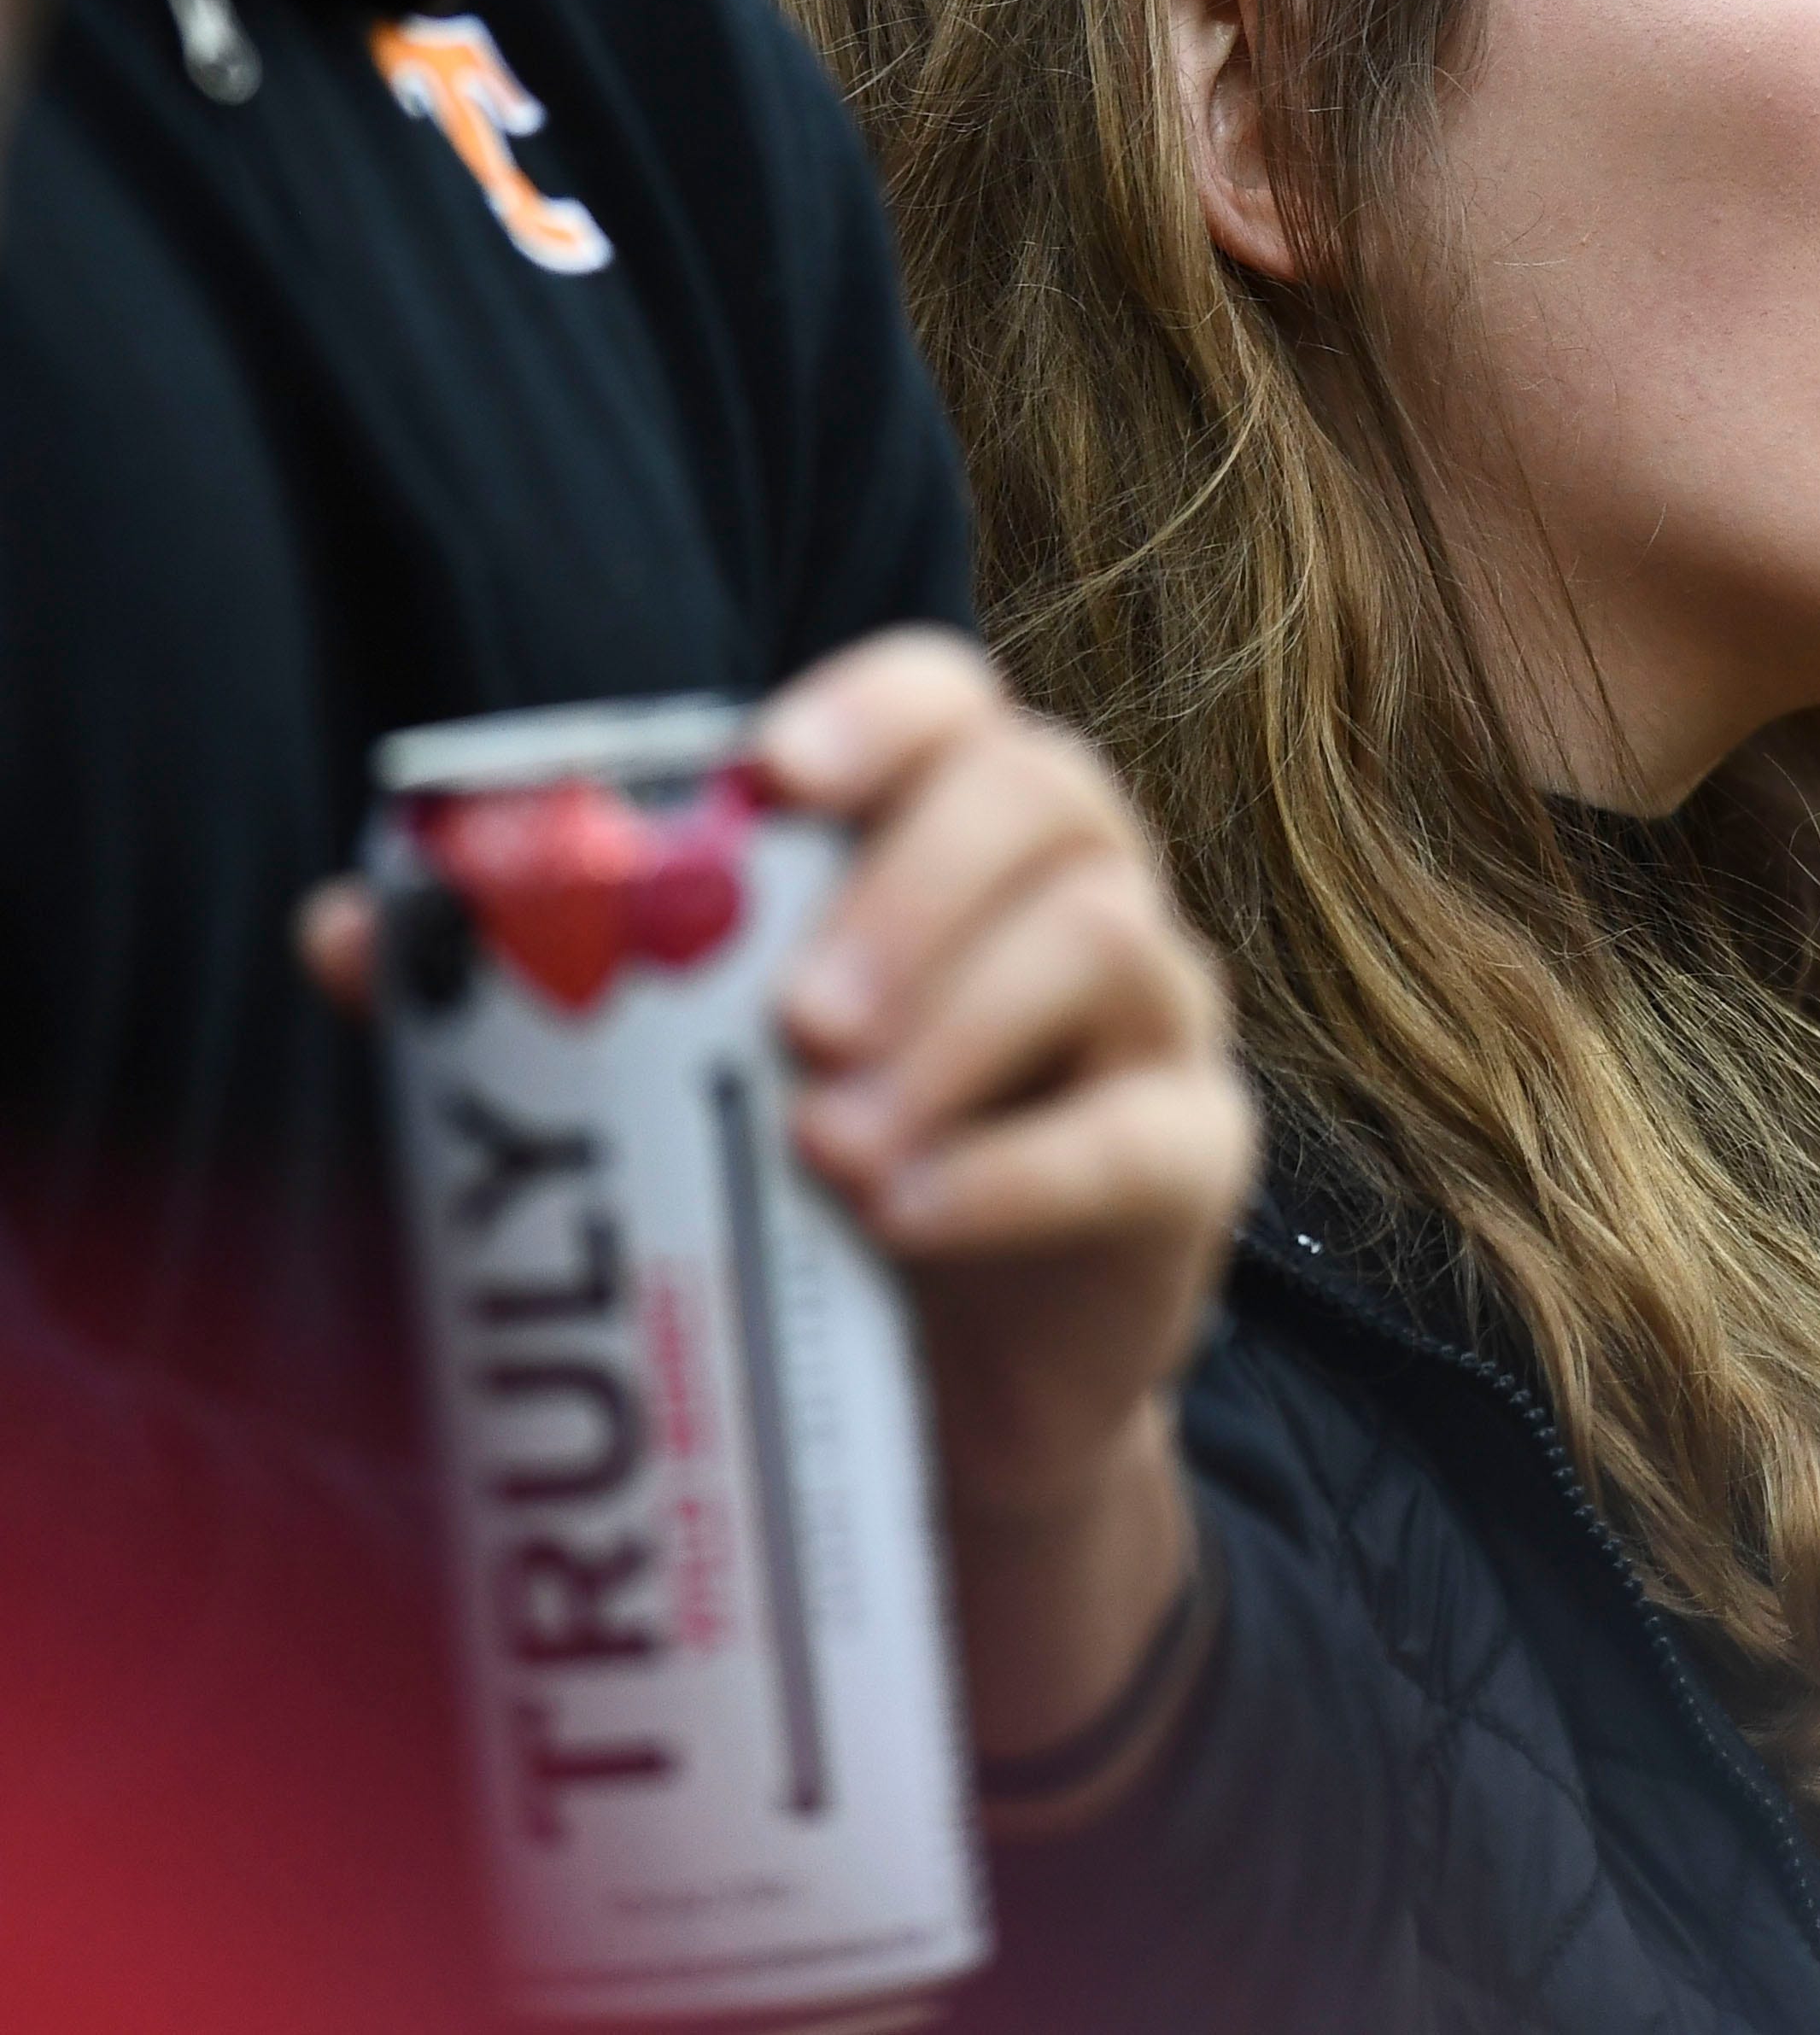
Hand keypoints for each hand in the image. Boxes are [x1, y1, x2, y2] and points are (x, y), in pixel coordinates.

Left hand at [305, 630, 1254, 1761]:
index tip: (776, 773)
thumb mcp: (675, 1085)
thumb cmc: (798, 1187)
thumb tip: (344, 931)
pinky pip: (1141, 1134)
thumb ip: (535, 1000)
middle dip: (914, 896)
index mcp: (954, 829)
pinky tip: (907, 1221)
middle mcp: (1082, 888)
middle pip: (1048, 803)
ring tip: (824, 1147)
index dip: (879, 712)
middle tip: (791, 1022)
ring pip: (1108, 945)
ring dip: (958, 1035)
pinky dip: (1016, 1173)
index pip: (954, 702)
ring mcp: (1158, 1018)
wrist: (933, 1398)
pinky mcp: (1193, 1157)